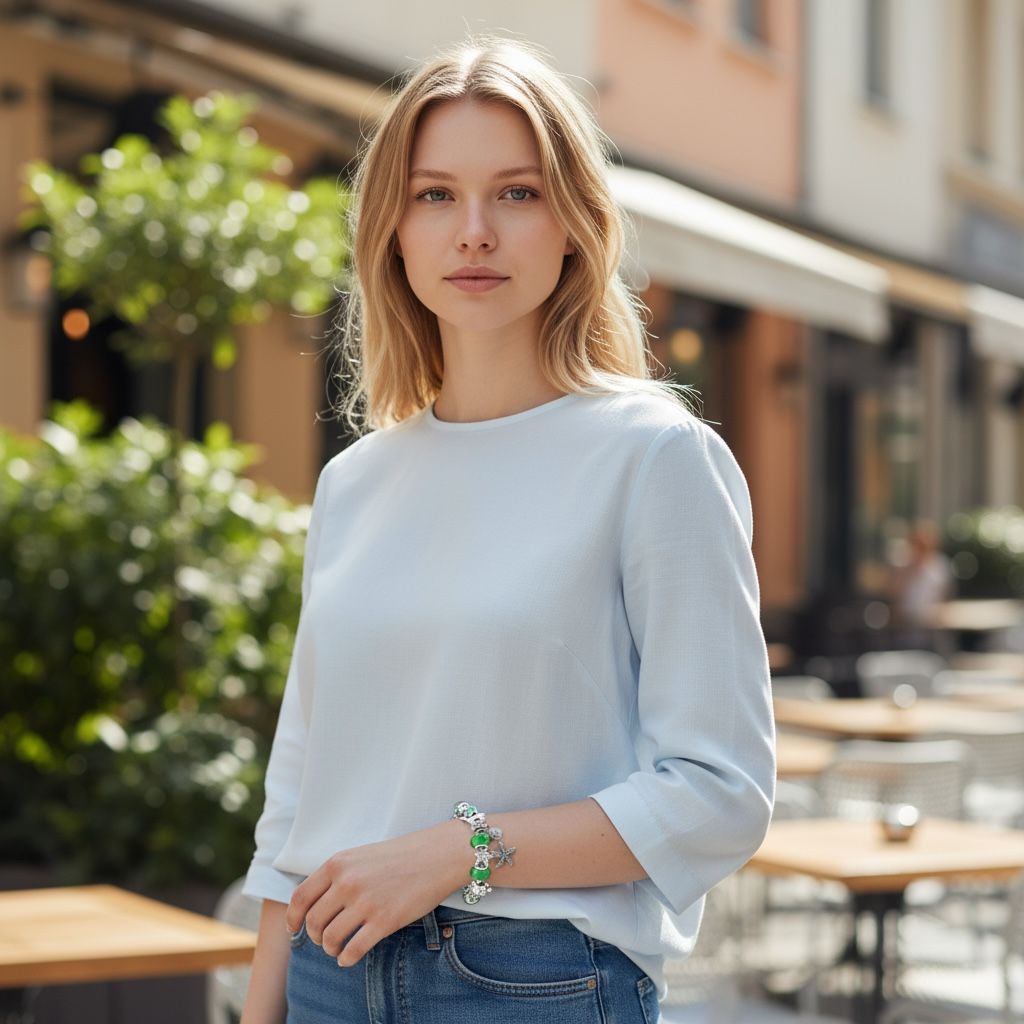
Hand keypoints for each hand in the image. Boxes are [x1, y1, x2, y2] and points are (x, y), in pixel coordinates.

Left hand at [285, 819, 465, 965]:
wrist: (437, 855)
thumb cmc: (400, 856)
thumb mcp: (361, 856)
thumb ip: (337, 875)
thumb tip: (315, 904)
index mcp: (338, 863)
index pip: (300, 897)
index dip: (293, 918)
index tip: (294, 928)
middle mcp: (347, 882)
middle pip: (314, 921)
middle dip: (315, 936)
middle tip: (324, 939)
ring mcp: (365, 902)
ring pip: (330, 938)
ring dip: (330, 948)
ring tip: (338, 947)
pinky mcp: (384, 921)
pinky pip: (353, 950)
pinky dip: (346, 958)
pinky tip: (349, 957)